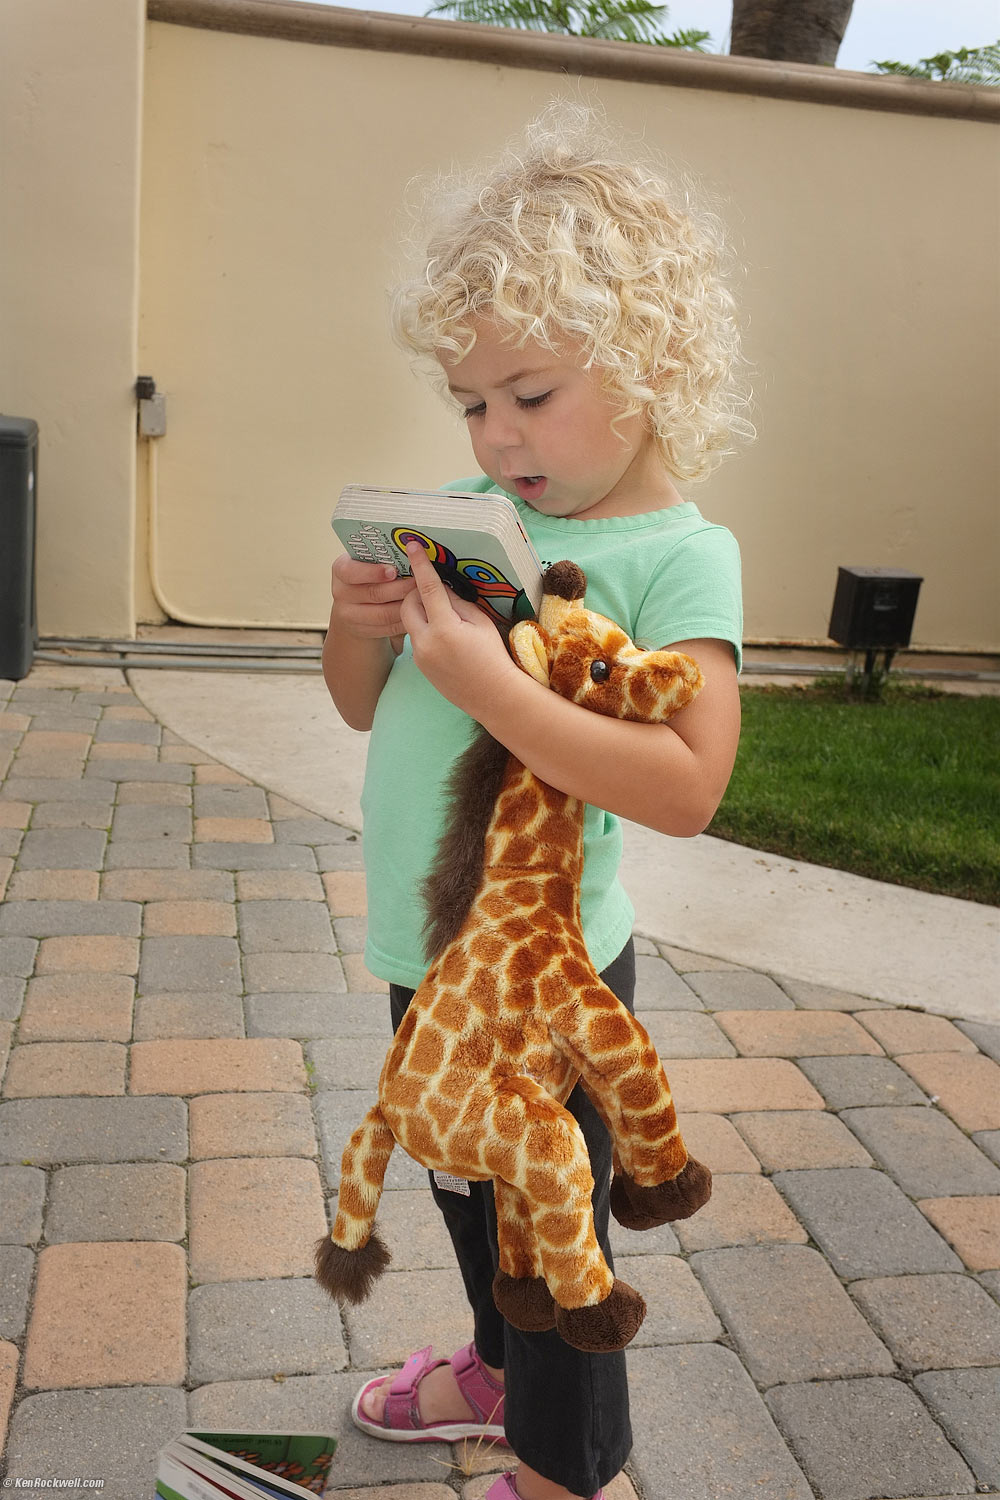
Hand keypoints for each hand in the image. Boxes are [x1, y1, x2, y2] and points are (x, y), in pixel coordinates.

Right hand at [330, 553, 416, 640]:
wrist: (355, 605)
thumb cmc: (368, 577)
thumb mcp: (368, 562)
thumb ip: (383, 559)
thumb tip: (412, 550)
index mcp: (341, 569)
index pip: (351, 571)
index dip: (373, 572)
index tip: (393, 571)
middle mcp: (341, 592)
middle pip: (374, 593)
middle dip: (400, 588)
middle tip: (420, 583)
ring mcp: (349, 615)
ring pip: (384, 614)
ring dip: (406, 606)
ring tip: (423, 598)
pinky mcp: (363, 632)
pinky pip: (389, 628)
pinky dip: (406, 621)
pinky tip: (418, 613)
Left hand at [400, 543, 518, 716]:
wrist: (492, 695)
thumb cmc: (493, 656)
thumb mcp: (480, 623)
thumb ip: (457, 603)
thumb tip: (440, 589)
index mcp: (444, 628)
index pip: (428, 588)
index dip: (420, 565)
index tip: (412, 547)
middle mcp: (426, 642)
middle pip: (407, 604)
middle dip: (415, 592)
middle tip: (433, 590)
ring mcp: (419, 656)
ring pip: (409, 622)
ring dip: (420, 611)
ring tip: (441, 614)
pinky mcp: (419, 666)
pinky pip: (415, 638)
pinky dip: (424, 629)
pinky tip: (444, 634)